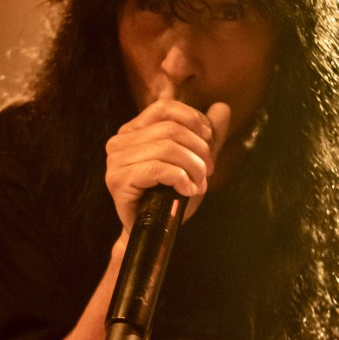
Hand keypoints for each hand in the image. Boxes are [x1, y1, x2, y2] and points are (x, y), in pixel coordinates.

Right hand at [105, 99, 230, 232]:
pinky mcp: (118, 180)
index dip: (193, 120)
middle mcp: (120, 141)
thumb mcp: (193, 161)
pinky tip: (187, 190)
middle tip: (208, 171)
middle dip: (198, 150)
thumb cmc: (170, 196)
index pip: (164, 108)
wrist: (154, 232)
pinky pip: (158, 168)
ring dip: (192, 168)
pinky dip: (180, 179)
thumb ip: (206, 135)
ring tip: (199, 184)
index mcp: (133, 130)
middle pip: (170, 129)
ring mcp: (116, 161)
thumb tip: (223, 107)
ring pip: (166, 148)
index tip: (209, 140)